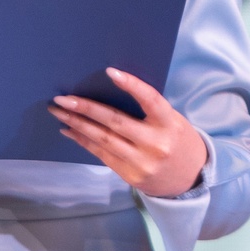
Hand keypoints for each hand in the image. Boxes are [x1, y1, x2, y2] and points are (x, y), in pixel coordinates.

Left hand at [52, 70, 208, 197]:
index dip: (132, 85)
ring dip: (78, 124)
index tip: (110, 71)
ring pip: (103, 139)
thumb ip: (148, 110)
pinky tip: (70, 130)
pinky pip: (102, 155)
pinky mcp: (130, 175)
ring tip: (59, 112)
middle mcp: (156, 143)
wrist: (190, 179)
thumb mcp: (172, 121)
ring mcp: (142, 162)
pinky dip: (84, 141)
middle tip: (62, 98)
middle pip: (115, 122)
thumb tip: (109, 92)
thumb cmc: (177, 140)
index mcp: (170, 123)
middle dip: (86, 108)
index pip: (151, 100)